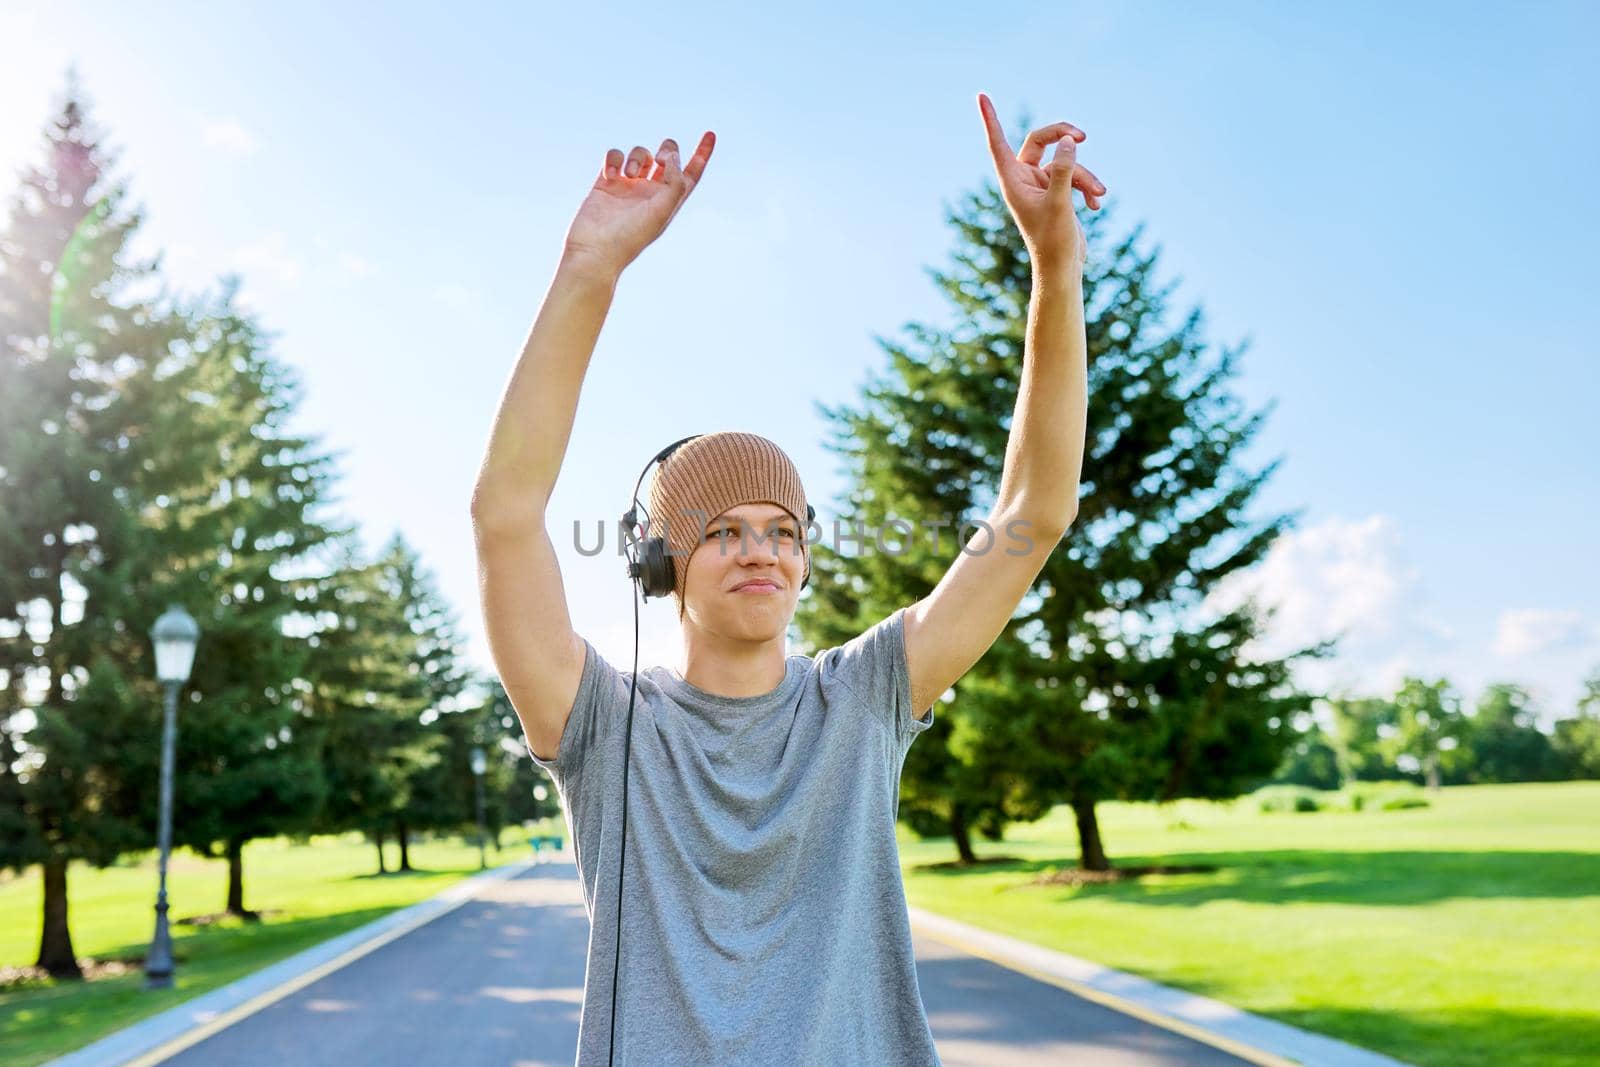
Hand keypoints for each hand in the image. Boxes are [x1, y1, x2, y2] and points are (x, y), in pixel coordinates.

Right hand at [563, 131, 715, 274]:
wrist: (594, 250)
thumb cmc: (630, 237)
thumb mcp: (661, 212)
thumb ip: (675, 183)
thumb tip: (673, 157)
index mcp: (669, 201)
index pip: (691, 173)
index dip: (702, 154)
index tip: (710, 134)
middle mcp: (651, 192)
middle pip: (666, 158)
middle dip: (667, 150)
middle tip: (660, 160)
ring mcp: (628, 186)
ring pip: (640, 154)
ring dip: (637, 158)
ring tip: (629, 175)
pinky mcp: (606, 182)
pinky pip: (614, 157)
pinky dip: (613, 159)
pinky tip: (611, 175)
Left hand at [977, 93, 1104, 273]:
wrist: (1063, 268)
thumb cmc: (1054, 241)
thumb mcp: (1061, 203)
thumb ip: (1064, 171)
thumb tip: (1069, 142)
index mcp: (1013, 180)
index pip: (998, 142)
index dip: (990, 118)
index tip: (981, 95)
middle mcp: (1024, 179)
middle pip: (1041, 140)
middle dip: (1064, 137)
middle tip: (1082, 137)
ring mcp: (1041, 184)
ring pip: (1066, 162)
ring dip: (1086, 176)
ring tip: (1099, 195)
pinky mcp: (1057, 192)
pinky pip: (1075, 176)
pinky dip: (1087, 188)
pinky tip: (1096, 205)